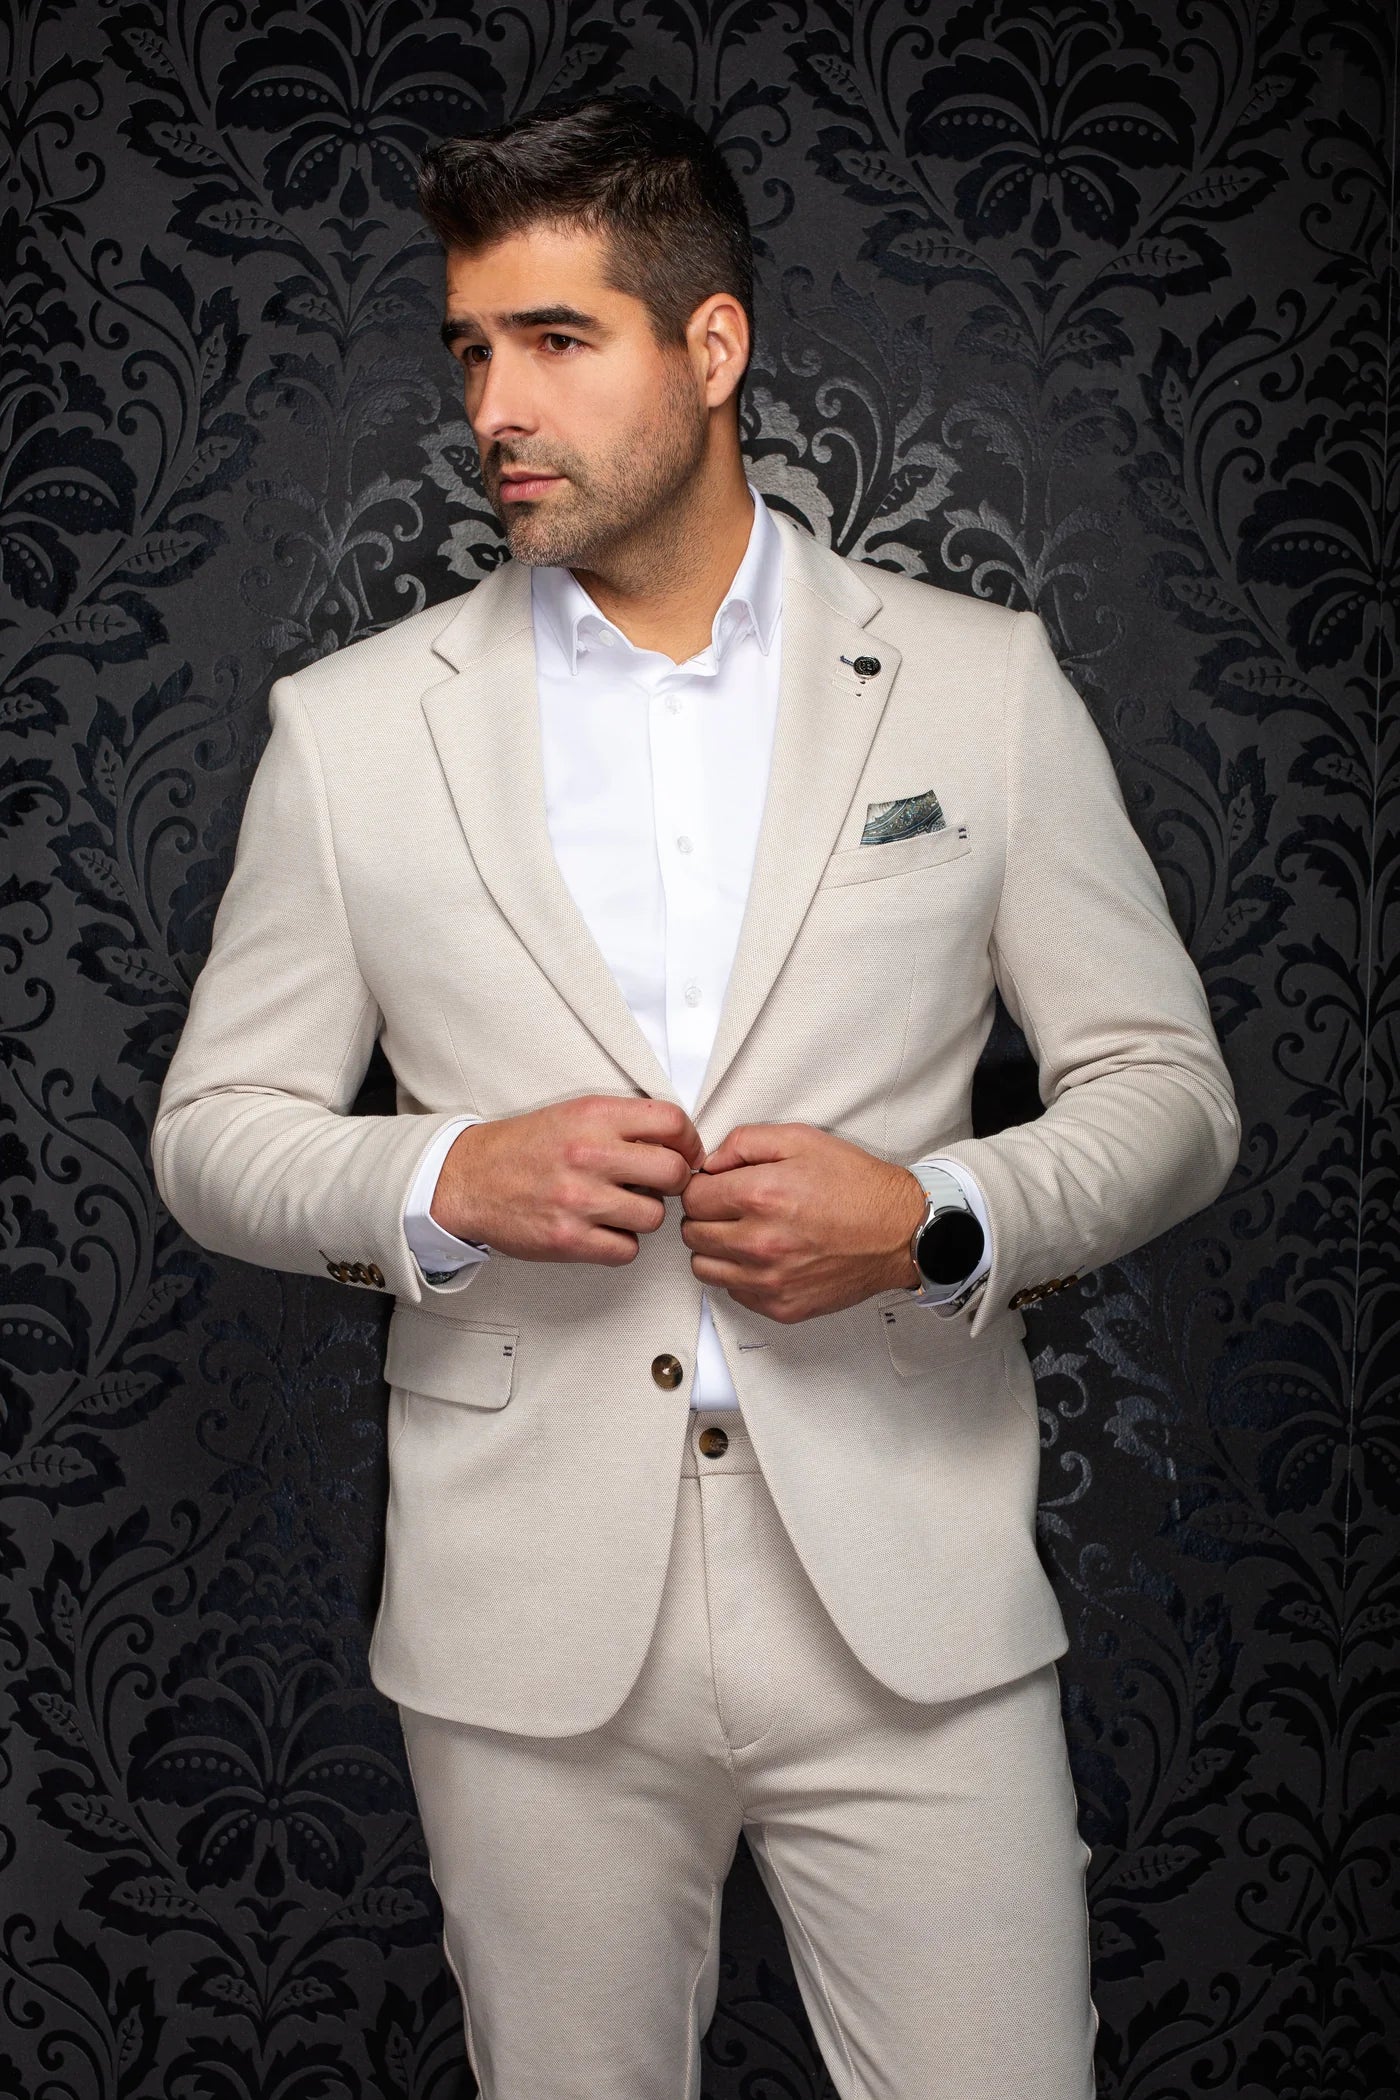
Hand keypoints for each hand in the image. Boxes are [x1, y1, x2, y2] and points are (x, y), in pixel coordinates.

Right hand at [431, 1095, 704, 1265]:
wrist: (467, 1179)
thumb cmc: (523, 1148)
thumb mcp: (573, 1114)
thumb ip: (623, 1123)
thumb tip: (678, 1142)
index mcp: (594, 1116)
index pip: (672, 1122)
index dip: (689, 1141)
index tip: (686, 1153)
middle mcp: (589, 1154)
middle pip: (673, 1173)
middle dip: (674, 1182)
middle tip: (658, 1184)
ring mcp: (579, 1199)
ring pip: (654, 1216)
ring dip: (643, 1215)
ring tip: (619, 1206)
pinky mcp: (569, 1238)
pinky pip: (626, 1249)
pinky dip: (620, 1243)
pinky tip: (603, 1229)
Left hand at [680, 1122, 925, 1321]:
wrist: (900, 1232)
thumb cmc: (857, 1186)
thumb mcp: (801, 1139)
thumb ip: (744, 1142)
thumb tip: (709, 1164)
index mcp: (760, 1196)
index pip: (691, 1197)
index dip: (701, 1187)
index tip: (716, 1187)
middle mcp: (760, 1242)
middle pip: (692, 1234)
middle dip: (705, 1216)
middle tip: (730, 1208)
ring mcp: (769, 1281)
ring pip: (704, 1268)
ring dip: (715, 1249)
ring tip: (744, 1233)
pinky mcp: (781, 1306)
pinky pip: (733, 1292)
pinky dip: (740, 1274)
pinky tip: (764, 1257)